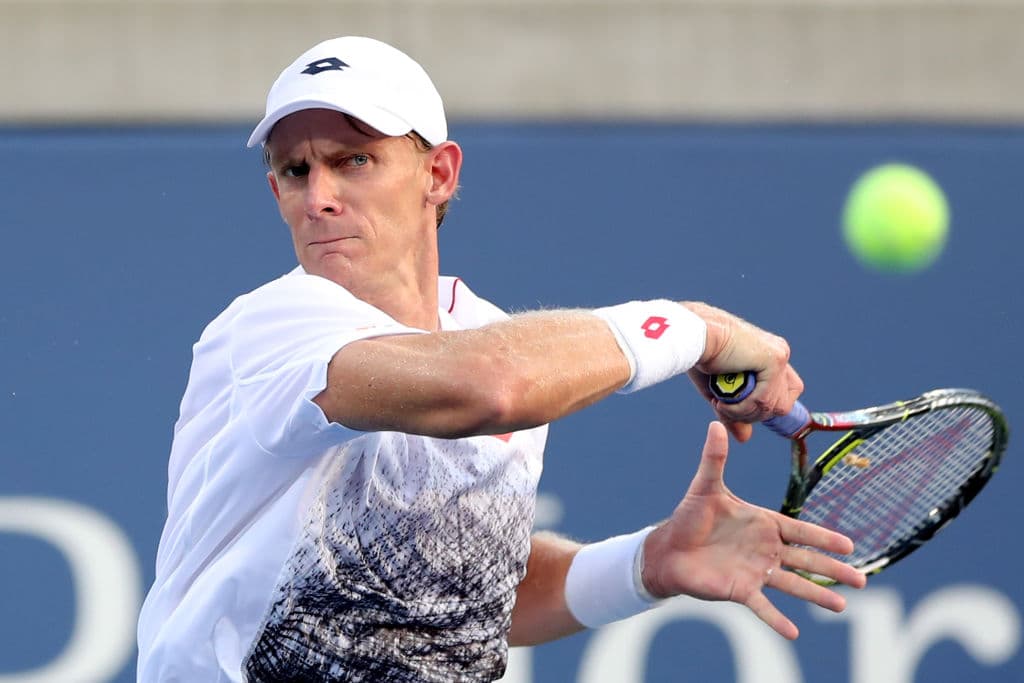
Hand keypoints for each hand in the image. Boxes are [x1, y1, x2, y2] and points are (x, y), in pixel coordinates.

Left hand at [641, 421, 866, 639]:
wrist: (668, 549)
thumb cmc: (689, 517)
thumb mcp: (705, 486)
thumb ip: (714, 459)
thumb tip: (714, 424)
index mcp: (763, 524)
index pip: (800, 531)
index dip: (823, 538)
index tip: (849, 545)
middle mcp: (765, 550)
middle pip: (806, 560)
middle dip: (833, 569)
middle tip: (862, 580)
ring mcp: (755, 571)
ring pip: (793, 585)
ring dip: (816, 596)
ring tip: (841, 607)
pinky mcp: (740, 590)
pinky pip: (763, 607)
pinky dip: (777, 619)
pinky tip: (794, 632)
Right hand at [682, 302, 802, 440]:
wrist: (692, 335)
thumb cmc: (700, 354)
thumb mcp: (721, 390)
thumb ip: (736, 411)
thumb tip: (745, 438)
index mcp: (769, 356)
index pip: (785, 393)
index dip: (766, 408)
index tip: (740, 411)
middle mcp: (779, 354)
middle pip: (783, 404)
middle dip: (753, 414)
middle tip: (725, 407)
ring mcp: (778, 357)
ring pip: (773, 406)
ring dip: (743, 412)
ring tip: (720, 402)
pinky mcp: (774, 360)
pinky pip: (764, 400)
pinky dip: (741, 408)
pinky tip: (722, 401)